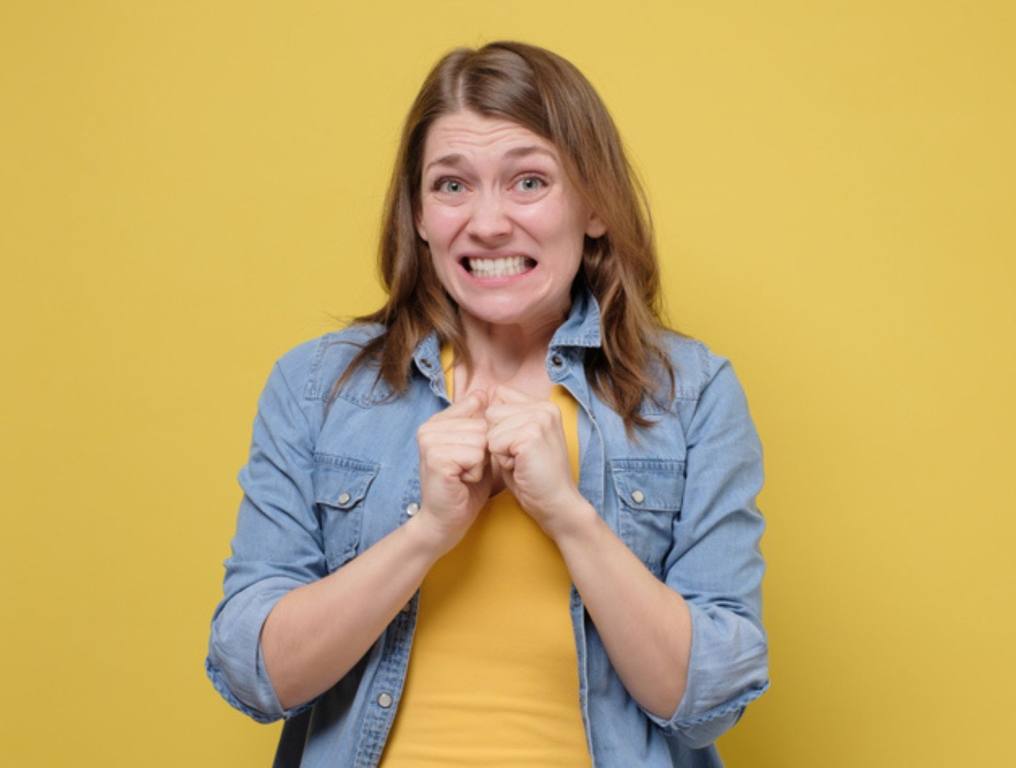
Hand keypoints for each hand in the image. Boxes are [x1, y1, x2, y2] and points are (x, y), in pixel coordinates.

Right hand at [415, 389, 492, 555]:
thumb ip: (477, 421)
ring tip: (463, 476)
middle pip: (482, 426)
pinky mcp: (436, 458)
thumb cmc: (464, 486)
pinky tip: (461, 481)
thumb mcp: (475, 448)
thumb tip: (483, 392)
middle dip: (483, 453)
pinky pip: (476, 455)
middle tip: (466, 470)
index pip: (477, 410)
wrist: (446, 521)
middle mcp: (428, 428)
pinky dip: (476, 472)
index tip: (469, 457)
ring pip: (481, 440)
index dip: (484, 437)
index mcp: (435, 422)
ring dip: (480, 464)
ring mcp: (429, 442)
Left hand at [484, 385, 587, 539]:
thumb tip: (486, 393)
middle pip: (492, 413)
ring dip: (500, 450)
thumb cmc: (533, 476)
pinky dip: (502, 460)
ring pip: (491, 429)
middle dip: (497, 438)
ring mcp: (540, 419)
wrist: (555, 503)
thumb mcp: (518, 439)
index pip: (499, 396)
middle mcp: (544, 407)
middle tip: (520, 456)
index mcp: (544, 405)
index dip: (498, 425)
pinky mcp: (531, 435)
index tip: (518, 445)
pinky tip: (520, 467)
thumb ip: (506, 417)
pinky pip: (494, 443)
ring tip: (521, 462)